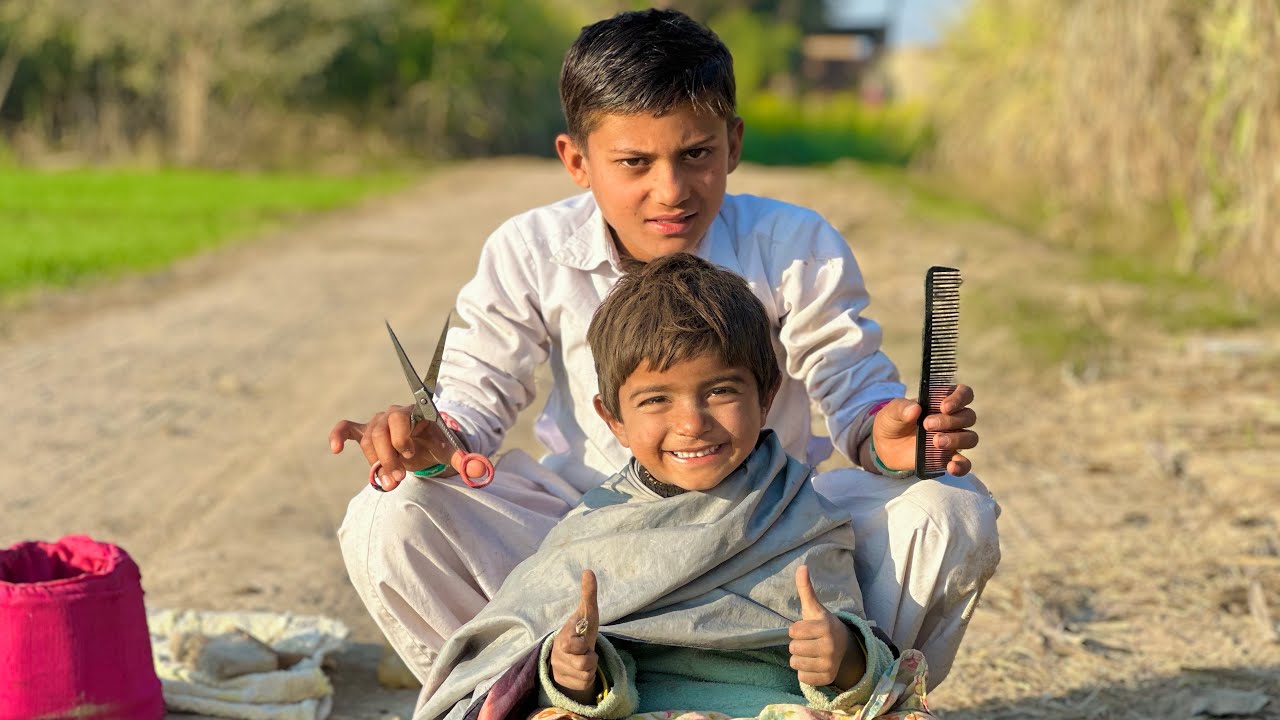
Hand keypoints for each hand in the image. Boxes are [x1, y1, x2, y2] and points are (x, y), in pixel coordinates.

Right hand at [328, 405, 454, 490]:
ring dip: (376, 463)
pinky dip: (338, 436)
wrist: (425, 443)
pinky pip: (346, 428)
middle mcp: (394, 413)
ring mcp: (378, 422)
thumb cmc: (436, 443)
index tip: (409, 454)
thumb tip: (478, 470)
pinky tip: (335, 449)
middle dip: (389, 458)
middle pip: (380, 433)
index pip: (401, 418)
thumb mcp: (450, 450)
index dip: (402, 437)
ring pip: (368, 440)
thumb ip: (464, 459)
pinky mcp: (364, 432)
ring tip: (391, 483)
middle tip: (399, 480)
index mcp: (415, 412)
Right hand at [551, 569, 600, 704]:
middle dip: (591, 657)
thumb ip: (588, 593)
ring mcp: (560, 671)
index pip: (573, 644)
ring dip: (591, 666)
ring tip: (584, 658)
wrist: (571, 653)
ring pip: (587, 674)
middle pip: (584, 663)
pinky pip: (585, 683)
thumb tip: (588, 570)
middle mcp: (558, 655)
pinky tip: (581, 670)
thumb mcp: (587, 613)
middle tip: (585, 650)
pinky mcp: (566, 684)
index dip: (581, 643)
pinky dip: (587, 677)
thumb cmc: (581, 630)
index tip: (581, 640)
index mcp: (562, 638)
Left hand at [788, 565, 863, 688]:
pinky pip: (802, 677)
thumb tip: (801, 566)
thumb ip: (806, 588)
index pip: (793, 631)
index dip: (796, 630)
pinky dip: (804, 673)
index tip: (806, 629)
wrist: (845, 647)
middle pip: (793, 648)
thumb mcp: (814, 608)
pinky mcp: (828, 677)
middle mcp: (830, 645)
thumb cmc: (822, 626)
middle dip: (797, 645)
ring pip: (795, 663)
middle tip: (809, 642)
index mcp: (825, 626)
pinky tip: (813, 665)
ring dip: (798, 659)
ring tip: (810, 653)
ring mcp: (830, 663)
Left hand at [868, 385, 978, 475]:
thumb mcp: (892, 411)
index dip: (959, 398)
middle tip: (927, 425)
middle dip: (949, 420)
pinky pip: (964, 464)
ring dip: (956, 439)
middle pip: (968, 416)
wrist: (885, 445)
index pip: (964, 393)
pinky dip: (961, 466)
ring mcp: (953, 439)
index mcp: (942, 401)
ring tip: (935, 442)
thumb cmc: (893, 421)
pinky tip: (951, 467)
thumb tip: (915, 409)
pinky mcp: (948, 458)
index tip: (944, 406)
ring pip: (970, 438)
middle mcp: (953, 419)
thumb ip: (902, 408)